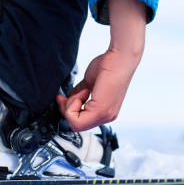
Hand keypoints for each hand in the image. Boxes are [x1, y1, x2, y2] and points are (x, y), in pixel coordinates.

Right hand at [57, 0, 146, 131]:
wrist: (120, 58)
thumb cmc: (109, 66)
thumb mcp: (89, 83)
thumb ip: (79, 93)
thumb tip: (66, 99)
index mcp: (105, 111)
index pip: (80, 122)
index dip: (69, 111)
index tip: (64, 97)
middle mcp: (107, 116)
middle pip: (76, 126)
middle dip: (67, 110)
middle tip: (66, 96)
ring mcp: (105, 115)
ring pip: (76, 125)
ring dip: (71, 106)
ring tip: (82, 90)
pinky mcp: (101, 111)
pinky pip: (77, 119)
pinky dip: (73, 104)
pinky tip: (84, 91)